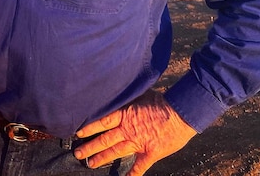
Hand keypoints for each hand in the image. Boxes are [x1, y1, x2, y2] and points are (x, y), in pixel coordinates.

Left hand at [73, 89, 196, 175]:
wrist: (181, 113)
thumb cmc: (162, 101)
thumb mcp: (140, 95)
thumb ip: (128, 98)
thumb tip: (118, 92)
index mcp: (125, 115)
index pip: (101, 122)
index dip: (89, 128)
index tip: (78, 133)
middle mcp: (128, 130)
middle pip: (105, 139)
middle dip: (90, 147)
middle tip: (78, 153)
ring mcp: (138, 143)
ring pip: (116, 152)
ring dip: (102, 158)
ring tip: (90, 163)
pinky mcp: (150, 153)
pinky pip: (139, 166)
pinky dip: (133, 174)